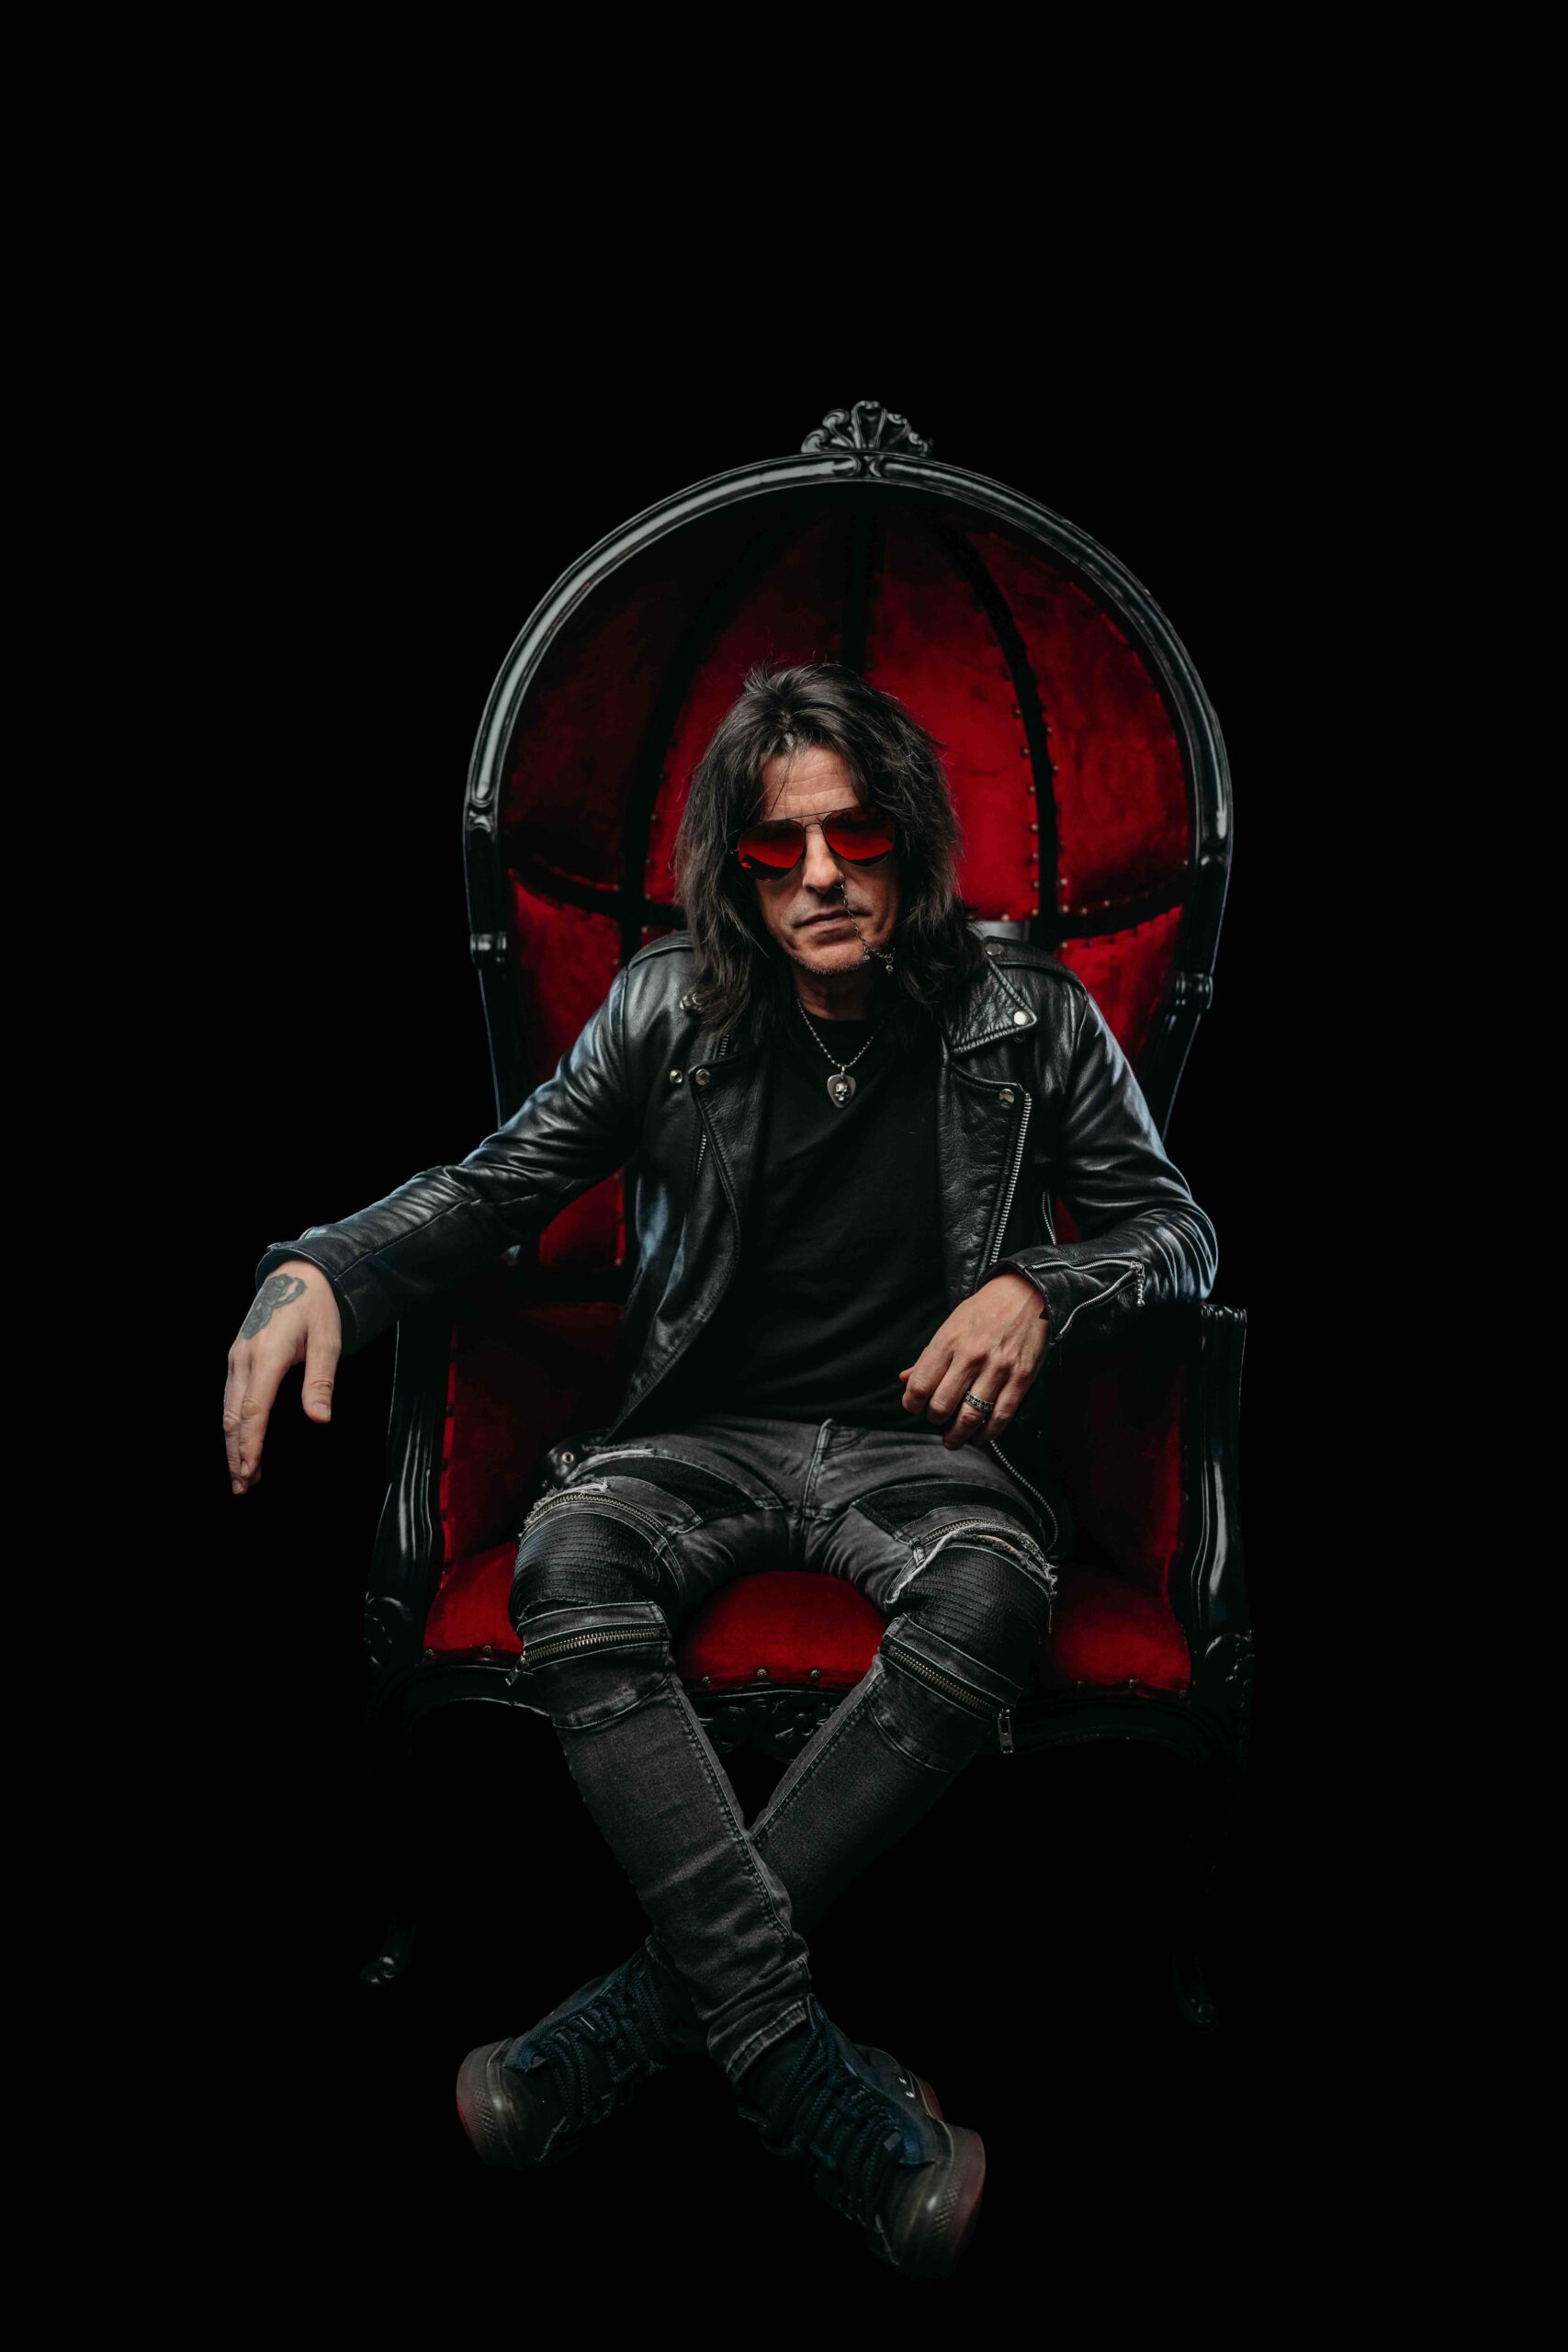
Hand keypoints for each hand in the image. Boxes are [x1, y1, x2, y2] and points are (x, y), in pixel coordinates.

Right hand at [225, 1262, 342, 1494]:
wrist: (297, 1274)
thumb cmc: (317, 1308)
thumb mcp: (328, 1341)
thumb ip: (320, 1382)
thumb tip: (319, 1420)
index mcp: (267, 1354)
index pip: (253, 1409)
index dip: (251, 1443)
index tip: (250, 1471)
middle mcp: (244, 1357)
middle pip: (233, 1415)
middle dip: (236, 1453)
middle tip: (242, 1487)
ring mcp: (237, 1356)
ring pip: (227, 1408)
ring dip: (232, 1443)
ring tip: (241, 1475)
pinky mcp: (237, 1356)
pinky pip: (230, 1396)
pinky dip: (233, 1424)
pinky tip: (240, 1442)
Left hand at [898, 1273, 1048, 1448]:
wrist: (1027, 1294)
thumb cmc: (984, 1309)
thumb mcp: (951, 1324)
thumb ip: (928, 1355)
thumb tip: (905, 1379)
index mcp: (949, 1341)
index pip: (920, 1385)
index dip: (911, 1403)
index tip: (913, 1407)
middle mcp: (971, 1356)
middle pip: (942, 1405)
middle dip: (934, 1419)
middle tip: (936, 1420)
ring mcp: (998, 1369)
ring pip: (971, 1416)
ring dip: (958, 1434)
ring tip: (953, 1439)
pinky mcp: (1021, 1378)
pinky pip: (1001, 1415)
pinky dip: (988, 1433)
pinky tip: (979, 1436)